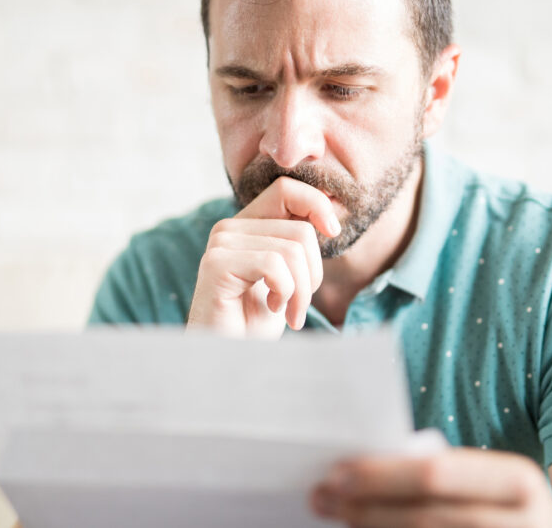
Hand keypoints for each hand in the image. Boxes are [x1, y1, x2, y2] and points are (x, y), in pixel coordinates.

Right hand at [186, 176, 340, 338]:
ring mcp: (221, 244)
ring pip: (292, 249)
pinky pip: (274, 265)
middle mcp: (229, 228)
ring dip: (302, 291)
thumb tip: (329, 220)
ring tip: (289, 312)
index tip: (333, 232)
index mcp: (247, 226)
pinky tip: (272, 309)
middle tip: (299, 305)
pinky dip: (286, 293)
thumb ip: (298, 246)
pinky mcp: (217, 264)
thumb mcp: (287, 278)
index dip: (318, 204)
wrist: (229, 361)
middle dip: (314, 274)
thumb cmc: (255, 325)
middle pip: (300, 230)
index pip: (287, 189)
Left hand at [309, 448, 551, 526]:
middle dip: (365, 506)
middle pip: (424, 516)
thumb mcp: (490, 481)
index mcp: (517, 480)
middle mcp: (522, 523)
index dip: (380, 474)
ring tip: (337, 518)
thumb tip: (361, 470)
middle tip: (321, 497)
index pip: (435, 475)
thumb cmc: (507, 503)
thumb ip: (443, 473)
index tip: (334, 471)